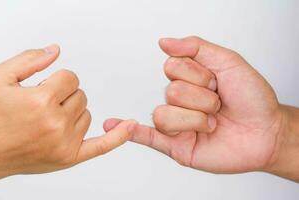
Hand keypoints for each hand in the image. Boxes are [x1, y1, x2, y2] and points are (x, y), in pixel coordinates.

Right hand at [0, 45, 135, 197]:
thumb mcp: (1, 76)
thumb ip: (30, 59)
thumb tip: (56, 50)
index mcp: (41, 101)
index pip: (71, 78)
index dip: (57, 81)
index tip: (43, 90)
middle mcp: (56, 123)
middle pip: (81, 95)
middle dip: (64, 97)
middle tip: (41, 108)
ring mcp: (65, 143)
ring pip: (87, 114)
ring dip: (72, 113)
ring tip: (47, 121)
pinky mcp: (70, 157)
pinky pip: (102, 146)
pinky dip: (118, 137)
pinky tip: (131, 126)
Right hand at [104, 36, 285, 173]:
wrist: (267, 132)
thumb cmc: (252, 98)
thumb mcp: (228, 62)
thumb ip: (196, 47)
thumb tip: (164, 42)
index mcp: (188, 79)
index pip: (172, 67)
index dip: (198, 74)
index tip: (217, 82)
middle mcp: (180, 101)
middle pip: (171, 91)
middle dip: (203, 98)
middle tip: (219, 104)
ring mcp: (177, 124)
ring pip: (164, 114)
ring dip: (196, 119)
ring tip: (212, 123)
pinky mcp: (176, 146)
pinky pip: (147, 138)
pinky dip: (131, 132)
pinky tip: (115, 126)